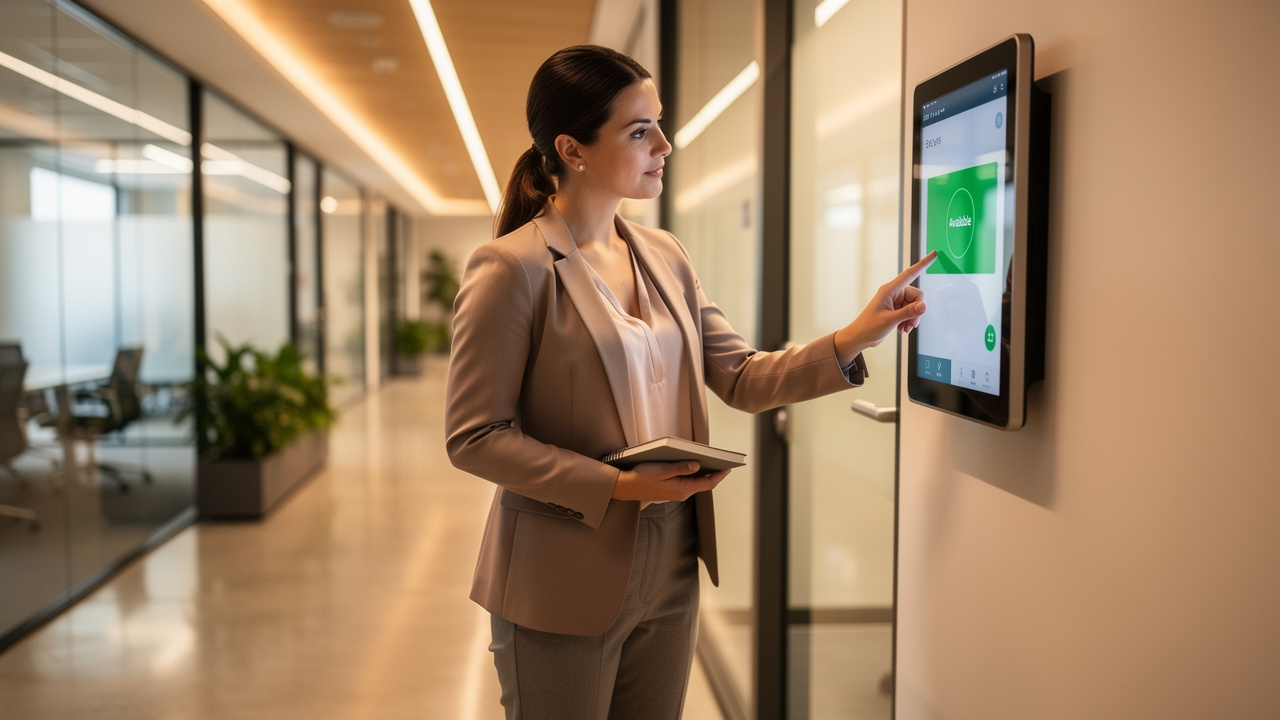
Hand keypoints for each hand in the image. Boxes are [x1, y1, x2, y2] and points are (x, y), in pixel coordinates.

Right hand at [611, 461, 731, 501]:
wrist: (627, 487)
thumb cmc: (643, 477)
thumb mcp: (663, 470)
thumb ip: (681, 468)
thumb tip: (698, 465)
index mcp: (682, 489)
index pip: (707, 483)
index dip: (719, 475)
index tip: (728, 467)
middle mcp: (681, 493)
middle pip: (703, 484)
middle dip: (714, 474)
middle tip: (722, 463)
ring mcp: (676, 493)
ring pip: (695, 484)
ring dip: (704, 474)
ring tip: (711, 463)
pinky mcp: (671, 491)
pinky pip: (688, 483)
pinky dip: (694, 476)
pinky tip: (693, 467)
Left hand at [834, 251, 936, 364]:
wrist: (860, 337)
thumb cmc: (869, 326)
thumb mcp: (890, 320)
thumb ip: (908, 313)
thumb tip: (924, 306)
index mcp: (890, 290)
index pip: (910, 273)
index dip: (923, 263)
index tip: (934, 254)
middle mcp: (893, 293)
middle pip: (916, 296)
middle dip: (917, 311)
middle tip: (911, 323)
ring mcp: (895, 302)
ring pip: (915, 306)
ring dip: (912, 318)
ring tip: (904, 328)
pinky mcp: (896, 310)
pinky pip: (910, 312)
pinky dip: (909, 321)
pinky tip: (902, 329)